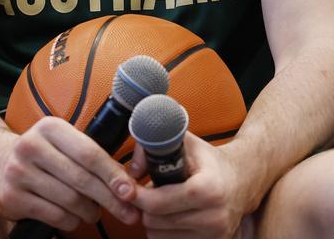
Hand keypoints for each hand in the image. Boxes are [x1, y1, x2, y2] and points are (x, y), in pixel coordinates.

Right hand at [0, 116, 139, 231]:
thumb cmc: (44, 156)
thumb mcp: (65, 145)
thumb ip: (94, 159)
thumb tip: (128, 186)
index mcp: (49, 128)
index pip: (88, 153)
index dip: (113, 175)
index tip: (131, 192)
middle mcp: (30, 146)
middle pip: (81, 179)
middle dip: (110, 200)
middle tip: (129, 213)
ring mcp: (18, 172)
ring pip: (71, 201)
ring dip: (90, 212)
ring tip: (93, 211)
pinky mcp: (12, 197)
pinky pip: (56, 216)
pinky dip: (72, 221)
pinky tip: (73, 216)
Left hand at [131, 133, 249, 238]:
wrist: (244, 180)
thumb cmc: (209, 160)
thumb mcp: (184, 142)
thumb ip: (153, 148)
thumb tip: (131, 171)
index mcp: (207, 191)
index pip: (157, 204)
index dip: (137, 196)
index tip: (128, 188)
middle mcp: (214, 217)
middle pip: (155, 222)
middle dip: (143, 207)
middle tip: (144, 193)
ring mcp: (216, 235)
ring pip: (160, 237)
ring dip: (153, 221)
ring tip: (159, 202)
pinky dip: (164, 231)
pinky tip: (169, 215)